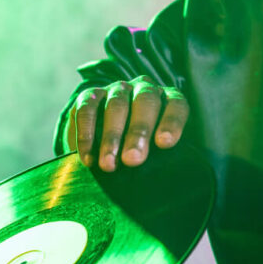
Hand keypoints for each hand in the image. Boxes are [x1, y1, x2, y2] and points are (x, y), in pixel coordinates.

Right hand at [65, 75, 188, 171]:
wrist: (106, 137)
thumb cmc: (143, 148)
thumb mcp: (158, 149)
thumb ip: (163, 154)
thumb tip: (163, 175)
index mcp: (168, 99)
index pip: (176, 105)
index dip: (171, 122)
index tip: (164, 143)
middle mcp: (144, 88)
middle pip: (145, 102)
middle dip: (139, 131)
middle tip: (133, 159)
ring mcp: (117, 89)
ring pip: (116, 106)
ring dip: (112, 137)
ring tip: (108, 164)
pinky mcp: (90, 95)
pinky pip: (87, 111)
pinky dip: (86, 136)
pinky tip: (88, 159)